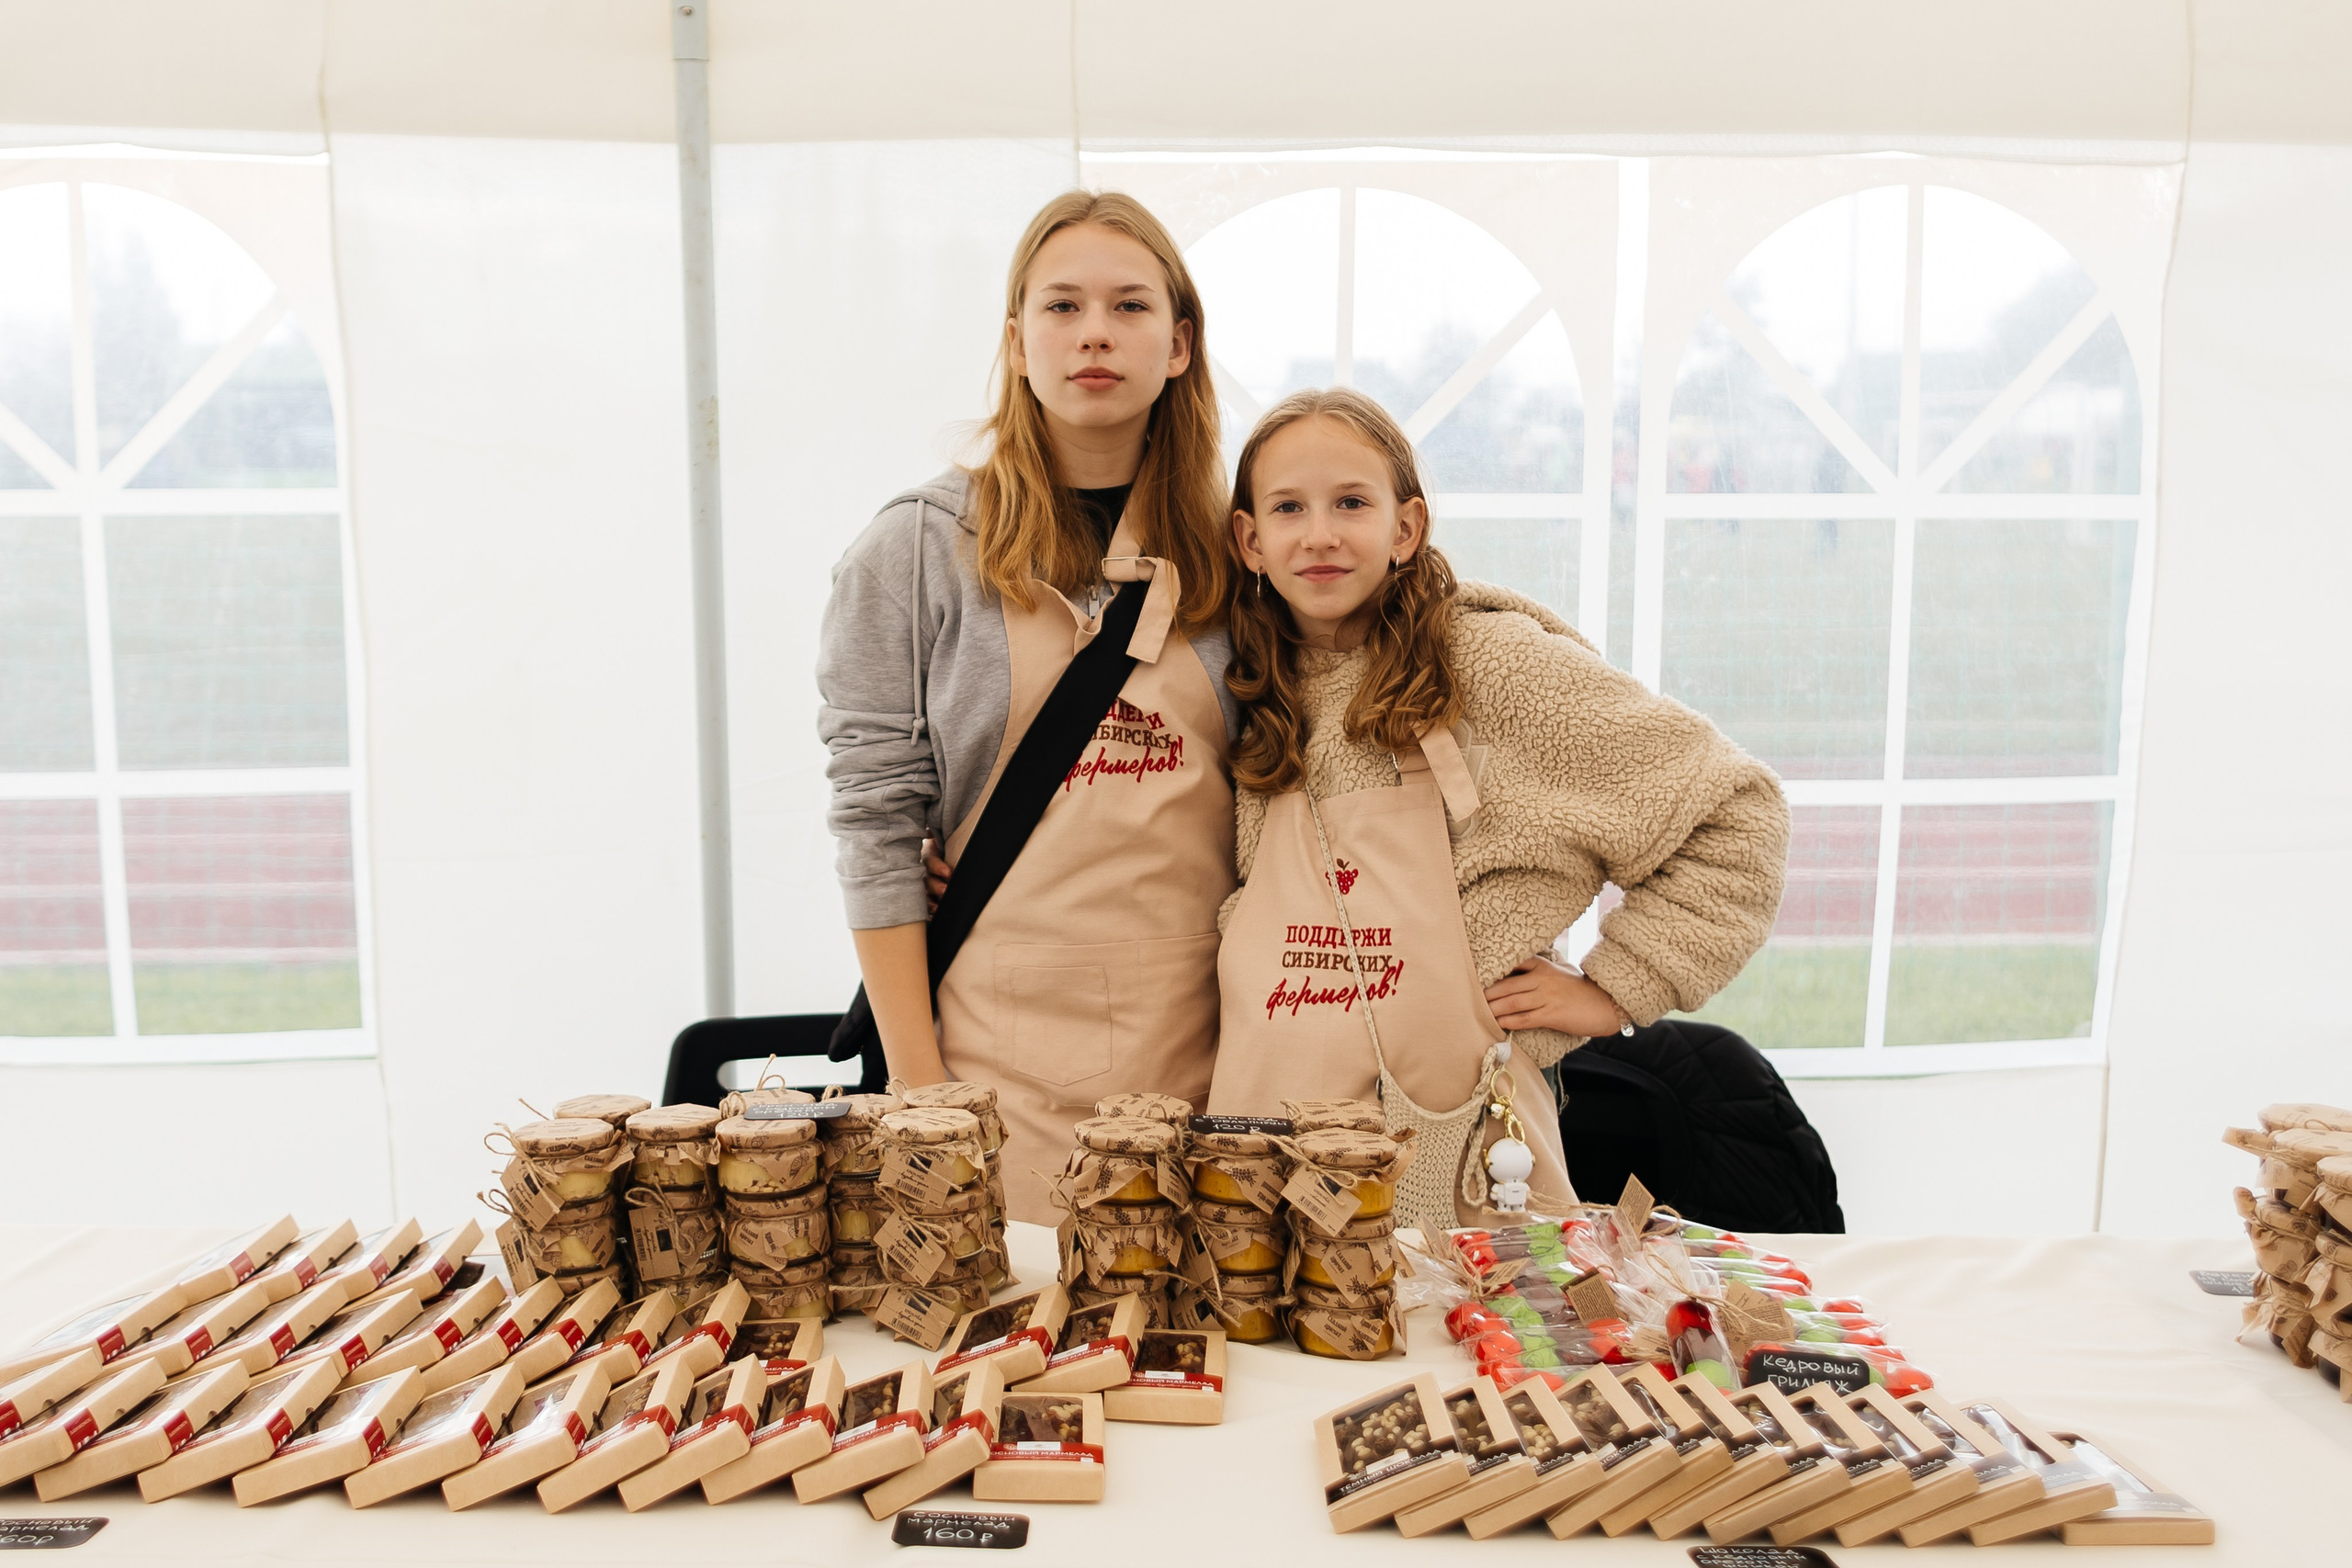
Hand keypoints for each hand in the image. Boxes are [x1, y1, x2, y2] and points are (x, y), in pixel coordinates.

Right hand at [923, 838, 950, 914]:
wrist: (950, 857)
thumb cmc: (951, 848)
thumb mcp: (949, 841)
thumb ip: (950, 839)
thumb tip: (950, 829)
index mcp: (929, 854)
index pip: (930, 860)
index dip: (937, 867)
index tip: (949, 873)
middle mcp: (925, 871)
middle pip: (927, 880)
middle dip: (936, 886)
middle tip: (946, 891)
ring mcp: (925, 886)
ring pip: (924, 894)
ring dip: (930, 902)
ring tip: (939, 908)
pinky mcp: (928, 898)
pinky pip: (925, 906)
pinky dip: (929, 912)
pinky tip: (934, 916)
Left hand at [1484, 954, 1628, 1037]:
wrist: (1606, 1004)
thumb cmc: (1580, 990)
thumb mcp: (1559, 972)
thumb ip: (1538, 970)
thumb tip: (1515, 974)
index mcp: (1542, 965)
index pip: (1512, 963)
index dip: (1492, 971)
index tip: (1474, 976)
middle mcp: (1541, 979)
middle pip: (1506, 986)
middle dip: (1485, 995)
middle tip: (1467, 1001)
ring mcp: (1546, 997)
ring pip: (1511, 1002)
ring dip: (1492, 1009)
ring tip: (1477, 1014)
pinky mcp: (1551, 1015)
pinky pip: (1524, 1019)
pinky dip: (1508, 1022)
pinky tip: (1497, 1024)